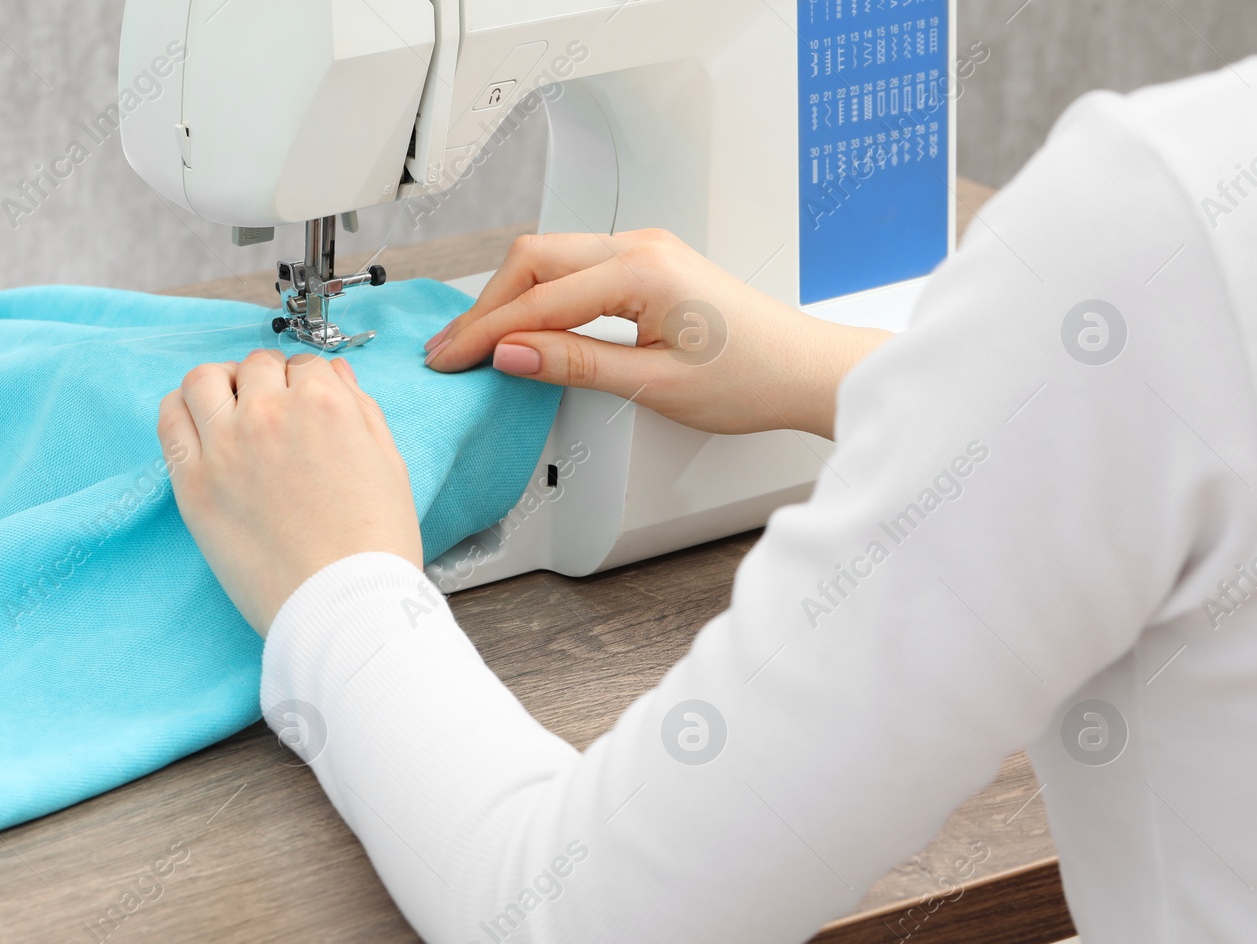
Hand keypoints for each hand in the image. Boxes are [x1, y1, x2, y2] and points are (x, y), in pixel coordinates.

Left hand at [157, 350, 422, 636]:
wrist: (341, 605)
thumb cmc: (374, 544)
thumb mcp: (389, 464)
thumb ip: (362, 409)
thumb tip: (335, 374)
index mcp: (325, 404)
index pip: (305, 366)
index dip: (306, 386)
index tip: (303, 408)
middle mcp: (270, 413)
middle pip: (255, 367)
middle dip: (267, 384)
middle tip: (271, 416)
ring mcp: (225, 445)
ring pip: (204, 378)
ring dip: (220, 385)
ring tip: (230, 413)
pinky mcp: (192, 481)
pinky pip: (170, 419)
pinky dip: (181, 411)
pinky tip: (199, 428)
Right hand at [422, 229, 889, 439]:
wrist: (805, 370)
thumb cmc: (752, 377)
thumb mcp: (653, 384)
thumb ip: (574, 363)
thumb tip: (510, 355)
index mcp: (641, 270)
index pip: (538, 299)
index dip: (485, 332)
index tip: (451, 359)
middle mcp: (640, 246)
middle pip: (534, 260)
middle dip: (487, 305)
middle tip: (452, 350)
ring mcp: (646, 250)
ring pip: (552, 258)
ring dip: (511, 297)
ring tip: (478, 340)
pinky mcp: (650, 264)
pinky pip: (577, 267)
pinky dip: (542, 294)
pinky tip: (524, 325)